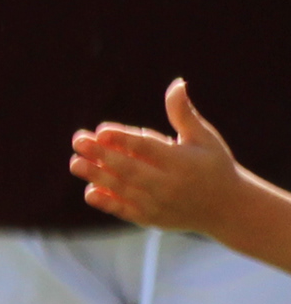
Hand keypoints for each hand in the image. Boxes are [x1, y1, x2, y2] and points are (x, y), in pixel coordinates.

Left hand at [71, 79, 241, 232]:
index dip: (124, 139)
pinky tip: (89, 191)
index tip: (101, 130)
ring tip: (76, 163)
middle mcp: (170, 185)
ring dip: (98, 177)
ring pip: (124, 190)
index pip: (148, 148)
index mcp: (182, 162)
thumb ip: (184, 114)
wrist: (228, 209)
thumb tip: (177, 84)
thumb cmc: (214, 166)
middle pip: (130, 169)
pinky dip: (108, 203)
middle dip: (102, 155)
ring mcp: (160, 204)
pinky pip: (127, 211)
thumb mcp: (204, 138)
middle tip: (78, 141)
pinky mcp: (153, 219)